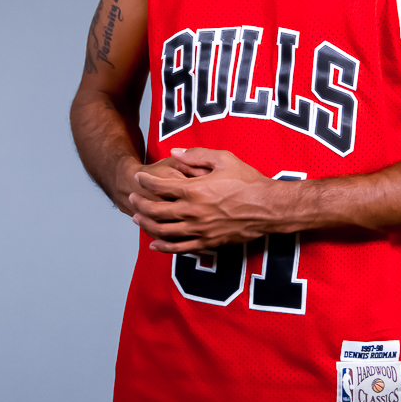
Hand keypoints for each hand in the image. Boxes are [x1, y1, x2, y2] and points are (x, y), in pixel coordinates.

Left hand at [128, 148, 286, 253]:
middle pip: (156, 210)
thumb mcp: (224, 159)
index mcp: (195, 190)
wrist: (268, 208)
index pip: (161, 186)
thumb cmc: (249, 181)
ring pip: (164, 231)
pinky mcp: (207, 242)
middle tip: (132, 198)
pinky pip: (180, 248)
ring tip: (138, 218)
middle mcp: (193, 212)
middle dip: (140, 203)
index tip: (139, 177)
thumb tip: (175, 153)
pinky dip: (164, 247)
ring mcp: (199, 230)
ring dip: (147, 224)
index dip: (146, 181)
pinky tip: (155, 244)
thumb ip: (197, 155)